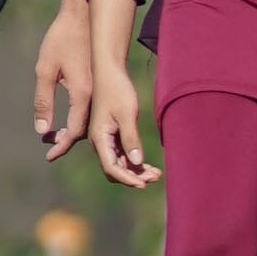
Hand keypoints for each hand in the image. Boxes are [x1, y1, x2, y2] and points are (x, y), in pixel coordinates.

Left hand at [33, 0, 93, 158]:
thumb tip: (42, 130)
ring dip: (73, 130)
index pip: (74, 131)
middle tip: (49, 144)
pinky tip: (67, 117)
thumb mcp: (45, 69)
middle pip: (84, 130)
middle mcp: (94, 95)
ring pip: (89, 120)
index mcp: (82, 93)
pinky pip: (91, 108)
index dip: (61, 146)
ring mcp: (98, 88)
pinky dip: (79, 118)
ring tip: (55, 134)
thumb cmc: (61, 39)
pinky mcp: (97, 81)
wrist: (83, 14)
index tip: (49, 156)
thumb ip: (43, 101)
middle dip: (67, 141)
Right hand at [89, 70, 158, 189]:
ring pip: (120, 163)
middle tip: (155, 178)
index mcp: (99, 138)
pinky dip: (134, 161)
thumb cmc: (116, 89)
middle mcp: (100, 142)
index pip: (111, 167)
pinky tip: (149, 165)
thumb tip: (137, 163)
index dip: (127, 178)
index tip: (143, 184)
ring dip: (136, 171)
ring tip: (157, 174)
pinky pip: (122, 154)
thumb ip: (131, 139)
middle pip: (115, 169)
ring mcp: (106, 139)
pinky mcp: (113, 134)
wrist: (109, 71)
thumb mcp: (126, 113)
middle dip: (134, 177)